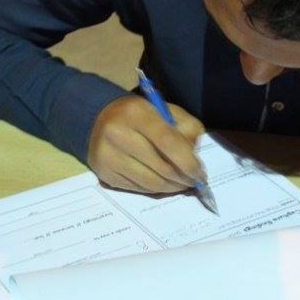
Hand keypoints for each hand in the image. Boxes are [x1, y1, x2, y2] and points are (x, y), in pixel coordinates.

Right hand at [88, 95, 205, 193]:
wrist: (98, 120)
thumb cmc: (140, 115)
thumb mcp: (165, 110)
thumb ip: (186, 128)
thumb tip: (194, 157)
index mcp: (137, 113)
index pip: (168, 142)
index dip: (189, 162)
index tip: (201, 173)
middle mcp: (118, 135)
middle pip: (161, 167)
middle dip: (184, 178)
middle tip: (195, 181)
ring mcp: (109, 157)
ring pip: (151, 183)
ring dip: (172, 188)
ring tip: (182, 184)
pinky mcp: (105, 174)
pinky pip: (139, 189)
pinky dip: (157, 190)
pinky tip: (164, 184)